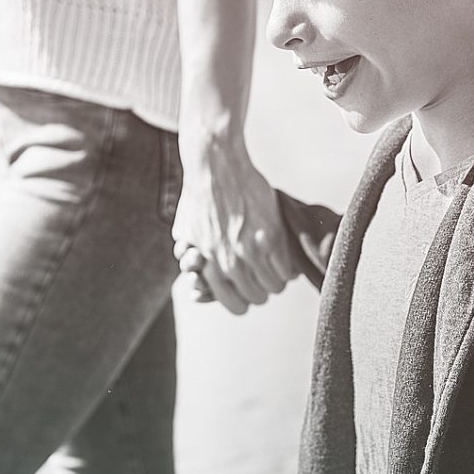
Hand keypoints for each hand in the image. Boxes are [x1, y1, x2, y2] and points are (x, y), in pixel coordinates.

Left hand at [172, 135, 295, 314]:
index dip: (245, 300)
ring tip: (275, 267)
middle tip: (264, 276)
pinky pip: (287, 268)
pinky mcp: (271, 236)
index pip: (236, 306)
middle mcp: (231, 263)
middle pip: (258, 298)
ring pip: (276, 286)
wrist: (216, 167)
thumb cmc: (199, 197)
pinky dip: (288, 266)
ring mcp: (252, 251)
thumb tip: (192, 275)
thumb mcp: (185, 233)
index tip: (250, 289)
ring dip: (277, 279)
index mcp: (210, 266)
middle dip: (262, 290)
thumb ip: (191, 257)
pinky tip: (283, 256)